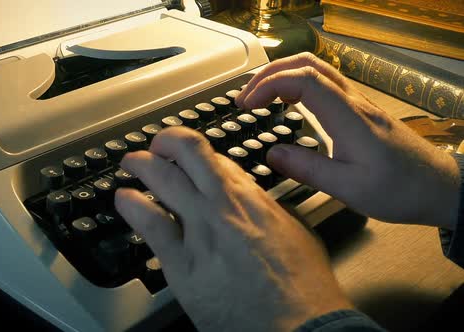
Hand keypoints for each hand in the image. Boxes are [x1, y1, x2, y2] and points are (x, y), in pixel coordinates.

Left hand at [115, 127, 351, 330]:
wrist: (300, 326)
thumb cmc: (303, 287)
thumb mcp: (295, 232)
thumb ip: (269, 211)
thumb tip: (254, 202)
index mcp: (252, 199)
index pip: (214, 158)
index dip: (195, 152)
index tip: (186, 155)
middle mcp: (224, 206)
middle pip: (187, 151)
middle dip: (166, 141)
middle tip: (156, 145)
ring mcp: (201, 231)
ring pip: (162, 179)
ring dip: (141, 164)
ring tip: (132, 164)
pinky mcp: (182, 264)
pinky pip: (150, 223)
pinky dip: (132, 205)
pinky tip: (124, 200)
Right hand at [237, 52, 459, 229]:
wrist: (437, 186)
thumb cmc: (399, 189)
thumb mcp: (348, 188)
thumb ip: (308, 169)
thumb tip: (272, 154)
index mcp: (348, 117)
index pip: (304, 80)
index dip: (269, 85)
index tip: (248, 105)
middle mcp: (353, 102)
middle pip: (308, 64)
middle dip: (270, 74)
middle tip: (245, 98)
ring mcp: (358, 103)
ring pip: (317, 69)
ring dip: (283, 75)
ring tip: (260, 97)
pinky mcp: (359, 110)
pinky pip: (324, 83)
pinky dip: (298, 83)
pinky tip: (288, 103)